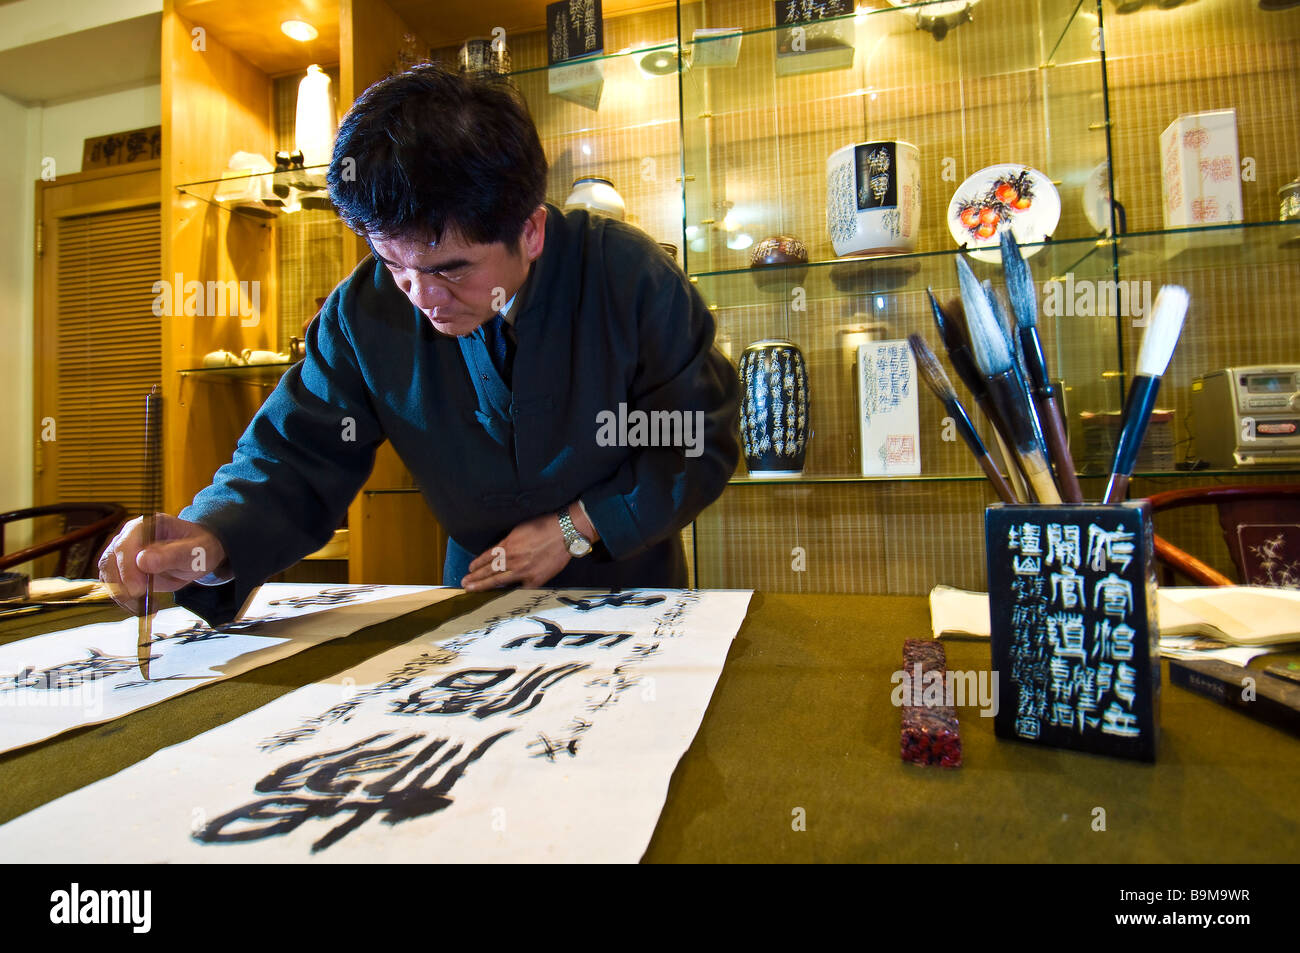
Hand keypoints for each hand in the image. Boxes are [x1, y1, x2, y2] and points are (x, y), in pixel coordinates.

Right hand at [98, 514, 227, 614]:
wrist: (196, 556)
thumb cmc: (198, 549)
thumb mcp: (195, 552)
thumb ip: (172, 554)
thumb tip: (142, 561)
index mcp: (145, 525)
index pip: (124, 545)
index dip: (126, 568)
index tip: (137, 589)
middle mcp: (128, 536)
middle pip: (110, 562)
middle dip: (122, 586)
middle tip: (142, 604)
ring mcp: (122, 553)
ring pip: (109, 577)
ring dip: (123, 597)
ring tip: (148, 610)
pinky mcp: (121, 570)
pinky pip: (115, 587)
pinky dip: (126, 601)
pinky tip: (144, 609)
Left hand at [462, 512, 571, 590]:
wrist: (565, 532)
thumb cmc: (544, 526)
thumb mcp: (520, 529)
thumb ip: (509, 542)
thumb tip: (500, 550)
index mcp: (508, 545)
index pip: (487, 557)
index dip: (477, 564)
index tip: (470, 569)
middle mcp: (513, 559)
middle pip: (489, 571)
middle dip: (475, 578)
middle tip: (464, 584)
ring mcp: (524, 571)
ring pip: (499, 581)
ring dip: (484, 586)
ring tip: (473, 590)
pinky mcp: (536, 579)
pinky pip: (520, 589)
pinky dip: (511, 592)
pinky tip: (502, 596)